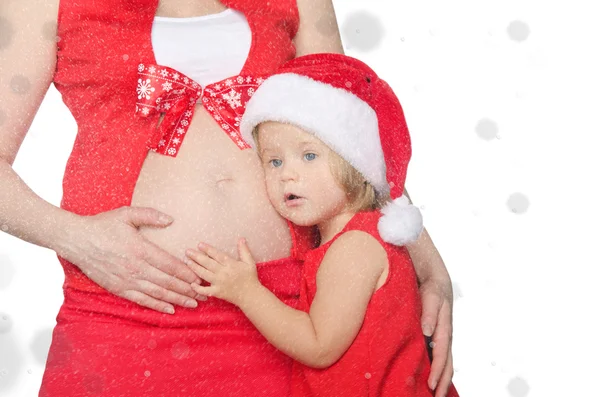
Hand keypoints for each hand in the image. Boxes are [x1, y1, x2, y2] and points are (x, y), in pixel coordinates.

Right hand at [57, 206, 203, 313]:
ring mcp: (126, 280)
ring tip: (194, 304)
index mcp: (140, 249)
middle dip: (188, 289)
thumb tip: (171, 220)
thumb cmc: (103, 225)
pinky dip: (157, 306)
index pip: (170, 265)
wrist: (76, 240)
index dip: (187, 273)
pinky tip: (170, 309)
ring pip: (157, 293)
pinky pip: (141, 300)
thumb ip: (150, 215)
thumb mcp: (127, 214)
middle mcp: (136, 268)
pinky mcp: (118, 288)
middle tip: (205, 294)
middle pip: (168, 282)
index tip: (201, 278)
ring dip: (177, 299)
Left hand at [184, 238, 259, 306]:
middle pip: (207, 263)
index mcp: (231, 264)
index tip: (199, 244)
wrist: (251, 295)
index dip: (208, 249)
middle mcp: (223, 273)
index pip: (217, 255)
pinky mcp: (217, 292)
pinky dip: (198, 288)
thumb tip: (241, 239)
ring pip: (204, 274)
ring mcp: (219, 283)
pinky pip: (205, 290)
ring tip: (187, 261)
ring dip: (194, 268)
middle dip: (196, 257)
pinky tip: (191, 283)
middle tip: (187, 251)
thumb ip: (244, 250)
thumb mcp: (249, 262)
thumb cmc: (250, 278)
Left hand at [419, 277, 453, 396]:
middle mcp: (445, 336)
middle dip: (442, 382)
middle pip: (447, 364)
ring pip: (445, 362)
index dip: (437, 371)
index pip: (441, 355)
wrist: (436, 280)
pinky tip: (431, 377)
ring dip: (441, 378)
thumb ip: (429, 313)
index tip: (431, 385)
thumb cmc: (432, 289)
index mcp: (444, 329)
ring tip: (435, 394)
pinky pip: (439, 356)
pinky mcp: (437, 336)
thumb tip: (427, 330)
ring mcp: (442, 337)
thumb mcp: (431, 296)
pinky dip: (437, 368)